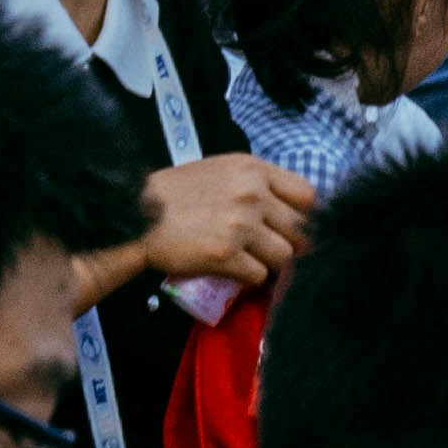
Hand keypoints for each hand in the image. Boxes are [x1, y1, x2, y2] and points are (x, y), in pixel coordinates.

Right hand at [136, 150, 315, 294]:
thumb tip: (286, 211)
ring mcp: (241, 225)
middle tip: (270, 249)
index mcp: (253, 169)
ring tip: (250, 260)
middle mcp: (253, 193)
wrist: (140, 213)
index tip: (290, 226)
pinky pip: (259, 275)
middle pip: (299, 229)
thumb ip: (255, 184)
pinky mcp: (227, 255)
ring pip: (284, 256)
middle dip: (288, 243)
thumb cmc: (178, 191)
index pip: (307, 195)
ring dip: (269, 263)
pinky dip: (248, 278)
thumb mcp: (222, 170)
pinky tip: (233, 269)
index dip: (302, 215)